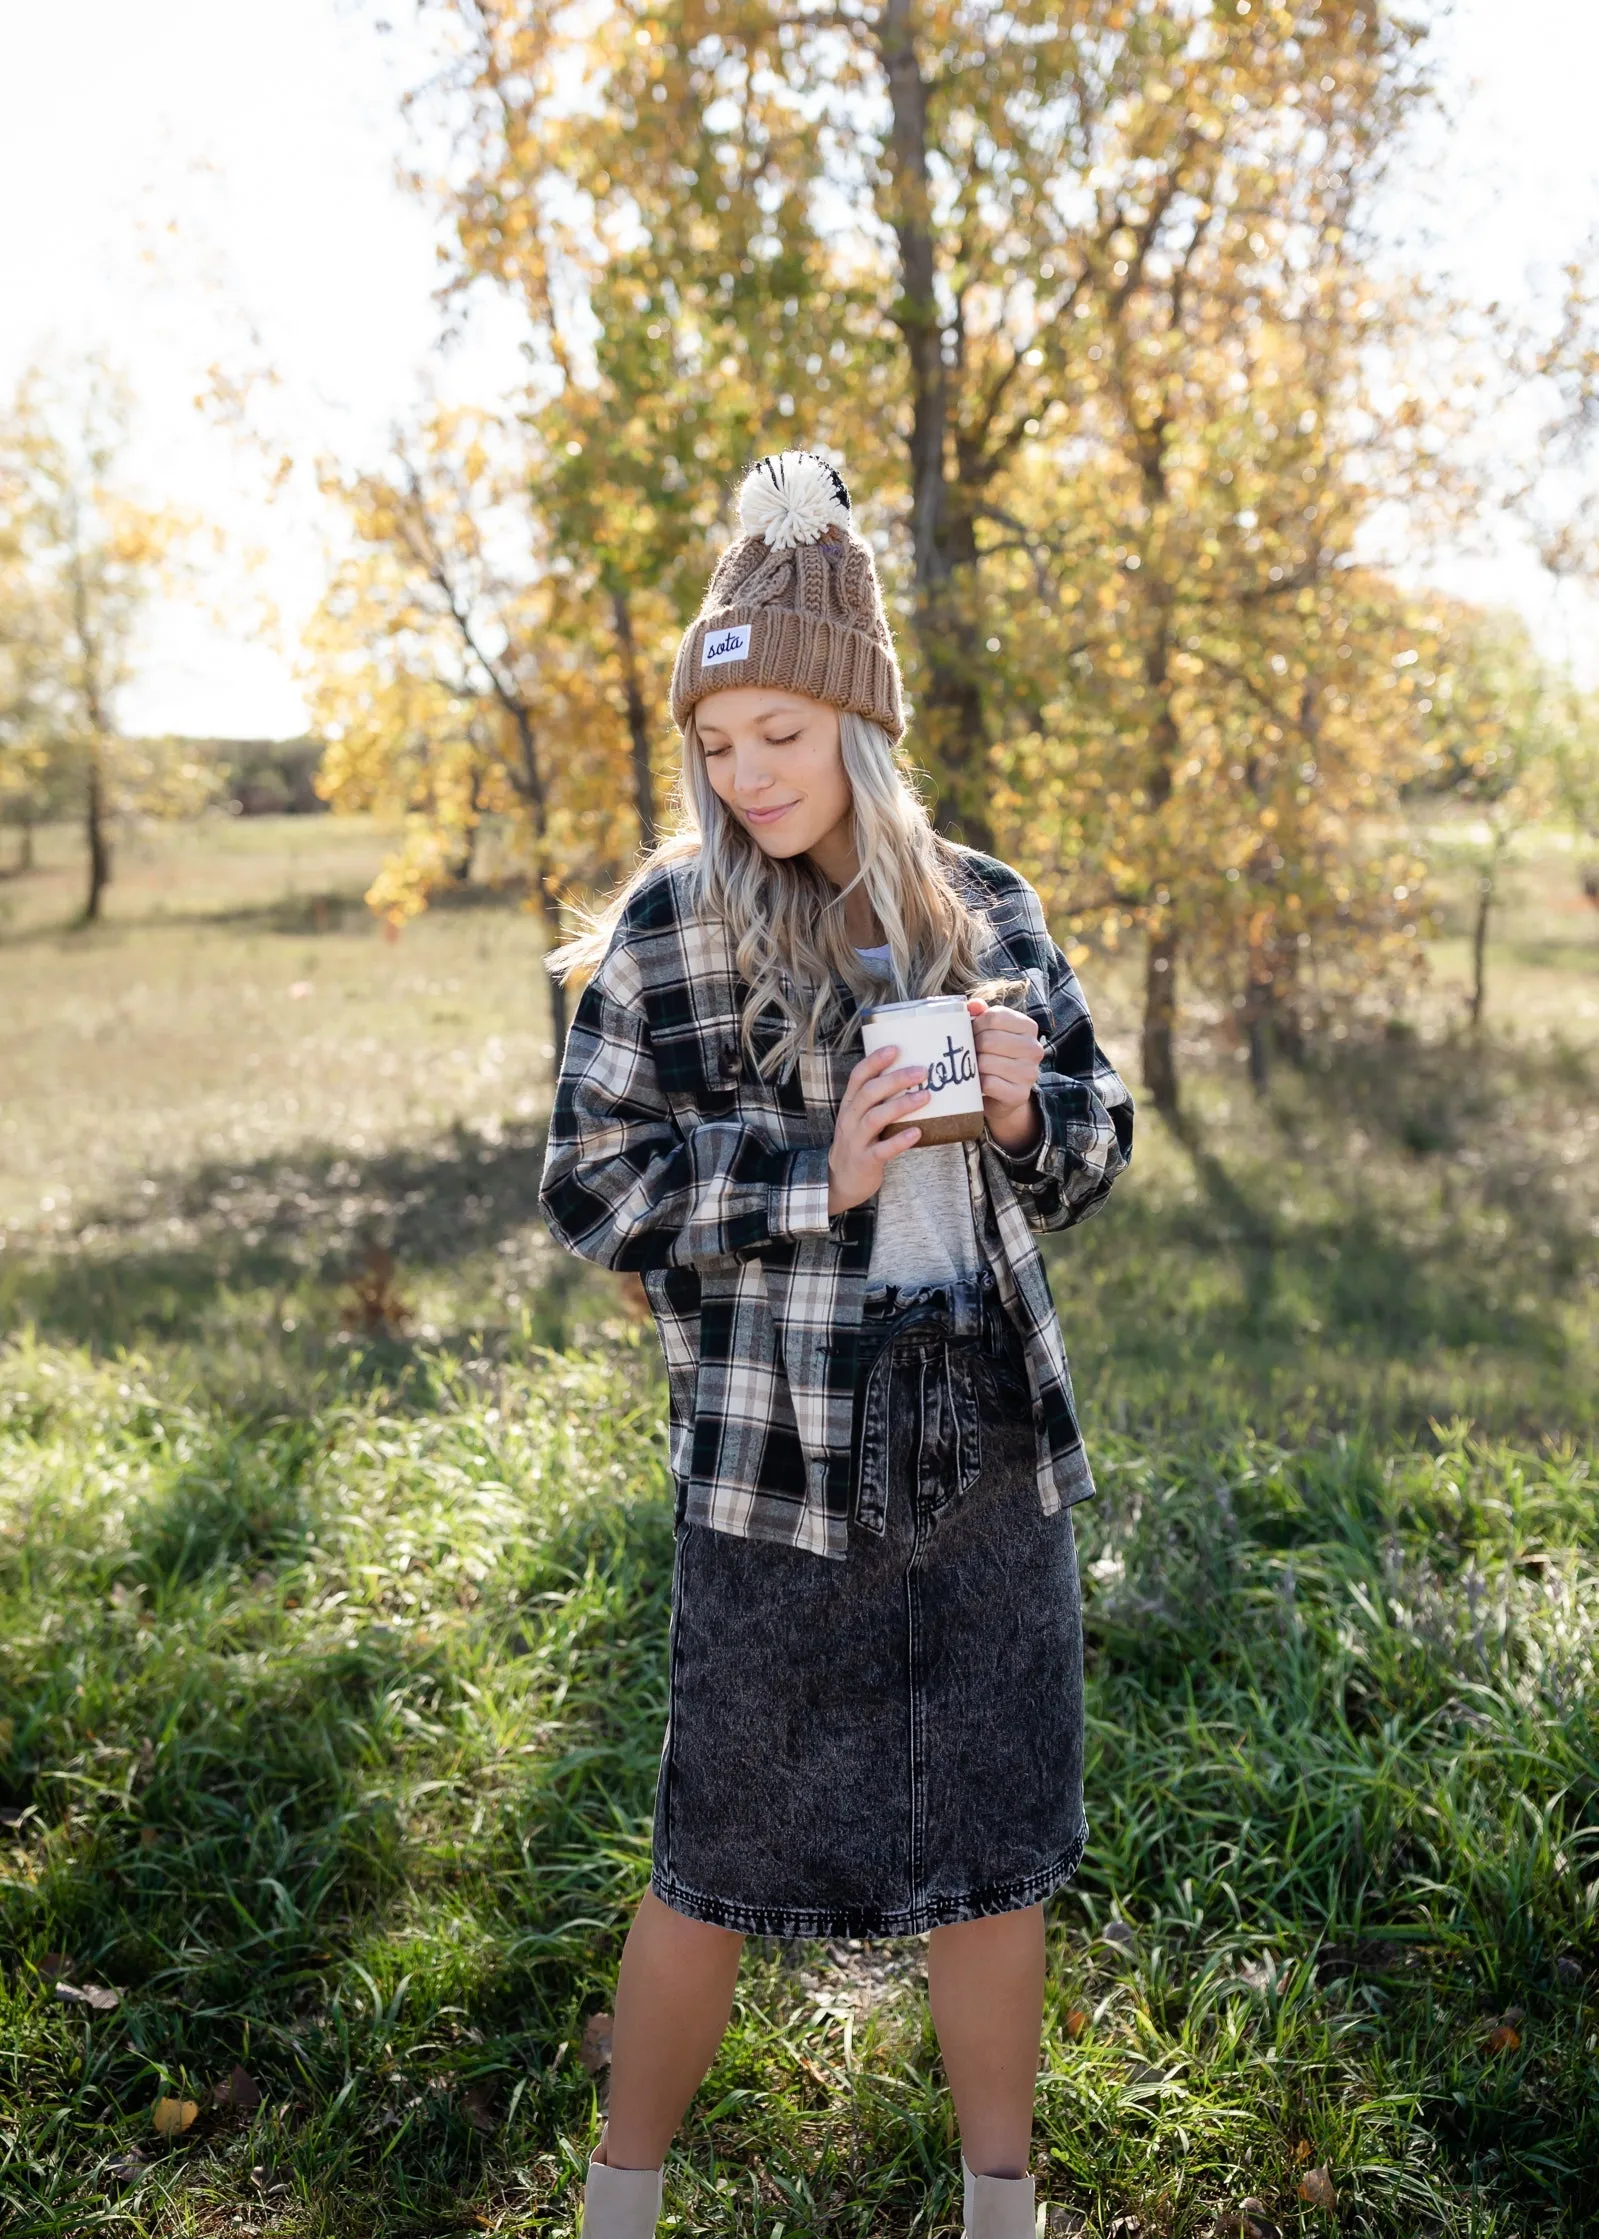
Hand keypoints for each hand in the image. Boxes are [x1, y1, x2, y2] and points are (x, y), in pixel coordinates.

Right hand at [826, 1043, 930, 1214]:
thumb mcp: (860, 1118)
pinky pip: (882, 1149)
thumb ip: (878, 1101)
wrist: (841, 1180)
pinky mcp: (865, 1161)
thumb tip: (912, 1078)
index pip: (858, 1077)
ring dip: (901, 1105)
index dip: (874, 1061)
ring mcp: (855, 1140)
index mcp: (849, 1105)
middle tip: (921, 1071)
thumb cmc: (859, 1143)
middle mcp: (850, 1119)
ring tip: (926, 1096)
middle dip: (895, 1079)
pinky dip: (900, 1140)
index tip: (895, 1048)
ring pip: (875, 1118)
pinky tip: (918, 1132)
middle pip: (869, 1093)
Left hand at [967, 998, 1042, 1156]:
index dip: (976, 1024)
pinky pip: (988, 1084)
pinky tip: (980, 1083)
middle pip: (988, 1040)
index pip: (995, 1016)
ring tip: (976, 1068)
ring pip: (986, 1063)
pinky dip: (978, 1084)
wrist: (1001, 1094)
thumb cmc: (992, 1055)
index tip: (973, 1033)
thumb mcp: (988, 1030)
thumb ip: (980, 1014)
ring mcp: (1030, 1073)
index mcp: (1028, 1026)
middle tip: (972, 1053)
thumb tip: (974, 1005)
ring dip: (974, 1067)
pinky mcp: (1019, 1094)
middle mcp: (1034, 1048)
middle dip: (973, 1047)